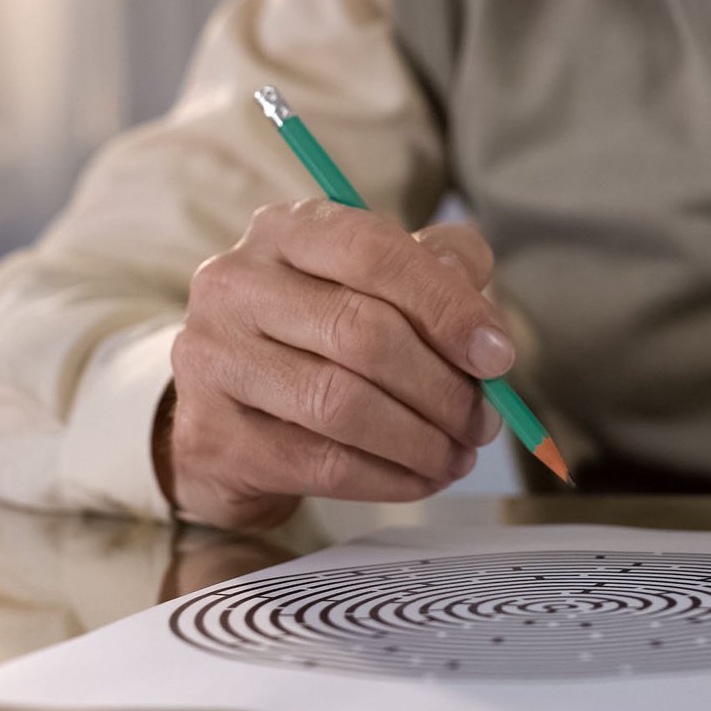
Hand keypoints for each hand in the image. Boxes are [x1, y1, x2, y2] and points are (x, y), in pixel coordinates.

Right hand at [162, 199, 508, 528]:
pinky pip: (323, 465)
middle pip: (363, 334)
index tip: (498, 357)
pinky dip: (391, 478)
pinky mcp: (212, 437)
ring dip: (422, 440)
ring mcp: (213, 361)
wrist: (230, 409)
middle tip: (485, 421)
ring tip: (459, 454)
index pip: (375, 253)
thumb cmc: (323, 336)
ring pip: (343, 405)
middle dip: (444, 387)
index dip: (448, 307)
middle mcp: (236, 286)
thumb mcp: (383, 283)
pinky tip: (421, 478)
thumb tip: (486, 330)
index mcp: (286, 231)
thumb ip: (443, 275)